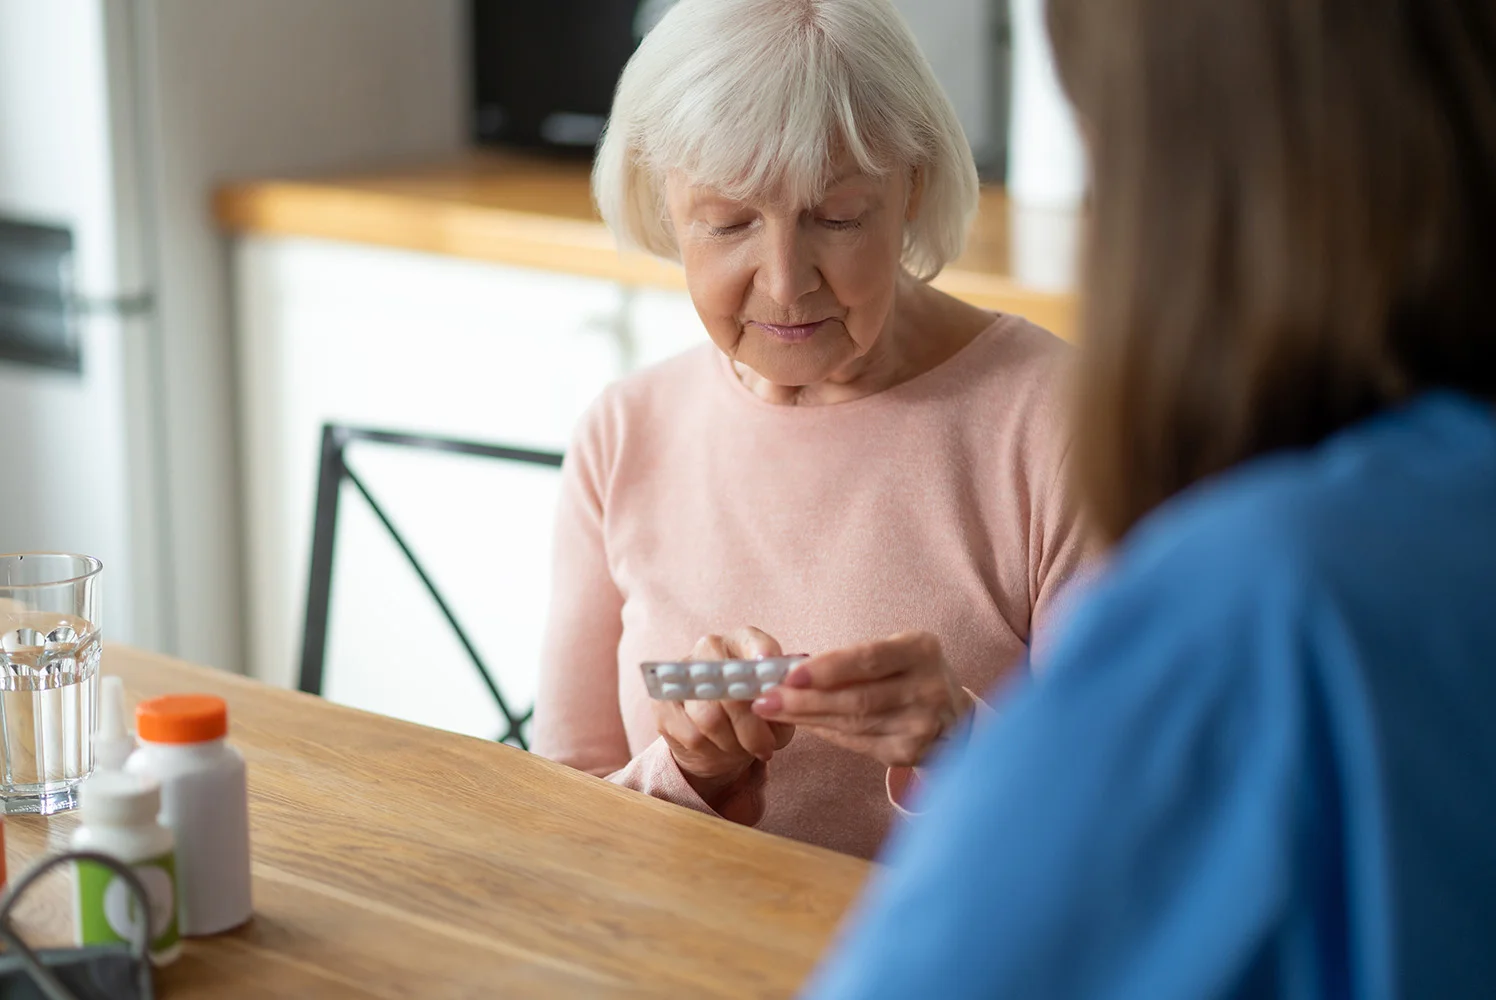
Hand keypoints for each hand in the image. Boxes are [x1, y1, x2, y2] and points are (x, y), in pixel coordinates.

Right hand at [654, 627, 795, 813]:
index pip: (751, 640)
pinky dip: (712, 751)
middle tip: (764, 747)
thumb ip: (783, 703)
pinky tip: (720, 750)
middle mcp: (709, 649)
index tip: (770, 670)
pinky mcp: (662, 704)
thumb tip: (780, 699)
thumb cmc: (754, 719)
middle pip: (728, 686)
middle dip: (750, 725)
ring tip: (743, 749)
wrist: (718, 743)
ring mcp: (681, 674)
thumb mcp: (778, 712)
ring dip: (732, 743)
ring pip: (709, 717)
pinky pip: (693, 735)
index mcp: (741, 642)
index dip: (762, 653)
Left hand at [751, 631, 969, 767]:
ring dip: (808, 718)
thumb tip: (789, 671)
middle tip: (765, 699)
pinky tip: (805, 724)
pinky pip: (859, 743)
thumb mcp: (892, 653)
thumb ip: (850, 660)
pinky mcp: (912, 752)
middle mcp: (928, 687)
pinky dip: (828, 733)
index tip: (789, 675)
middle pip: (857, 698)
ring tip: (774, 711)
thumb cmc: (908, 674)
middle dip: (804, 700)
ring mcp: (923, 724)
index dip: (827, 668)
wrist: (954, 715)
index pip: (868, 659)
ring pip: (854, 724)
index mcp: (921, 650)